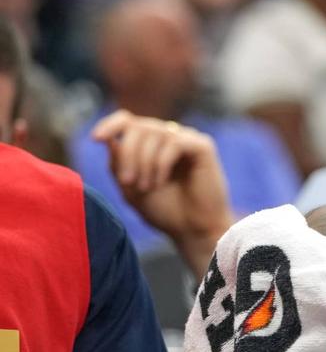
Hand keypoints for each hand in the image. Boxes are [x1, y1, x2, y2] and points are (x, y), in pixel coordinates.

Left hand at [92, 110, 234, 276]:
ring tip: (147, 187)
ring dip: (144, 162)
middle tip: (128, 182)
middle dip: (128, 154)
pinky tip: (161, 182)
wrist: (193, 230)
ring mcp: (187, 140)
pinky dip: (161, 163)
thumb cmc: (165, 211)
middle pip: (138, 126)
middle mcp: (169, 136)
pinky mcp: (203, 147)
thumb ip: (118, 164)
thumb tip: (109, 140)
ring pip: (155, 132)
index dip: (109, 124)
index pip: (127, 120)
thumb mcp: (130, 188)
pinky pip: (174, 142)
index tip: (95, 140)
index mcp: (151, 143)